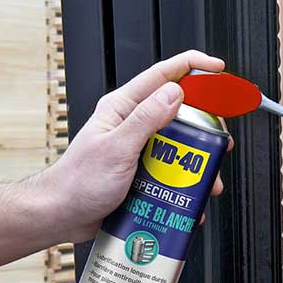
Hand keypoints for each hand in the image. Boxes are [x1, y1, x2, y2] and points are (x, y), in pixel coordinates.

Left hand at [39, 50, 232, 242]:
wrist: (63, 216)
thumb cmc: (78, 182)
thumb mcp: (117, 147)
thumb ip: (146, 119)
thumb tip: (175, 93)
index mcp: (123, 107)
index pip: (163, 75)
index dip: (194, 67)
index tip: (218, 69)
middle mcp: (134, 124)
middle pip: (181, 113)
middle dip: (206, 129)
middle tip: (219, 142)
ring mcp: (140, 148)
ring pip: (182, 146)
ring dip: (198, 165)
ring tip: (206, 182)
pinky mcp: (144, 171)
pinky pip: (174, 172)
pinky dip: (186, 185)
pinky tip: (188, 198)